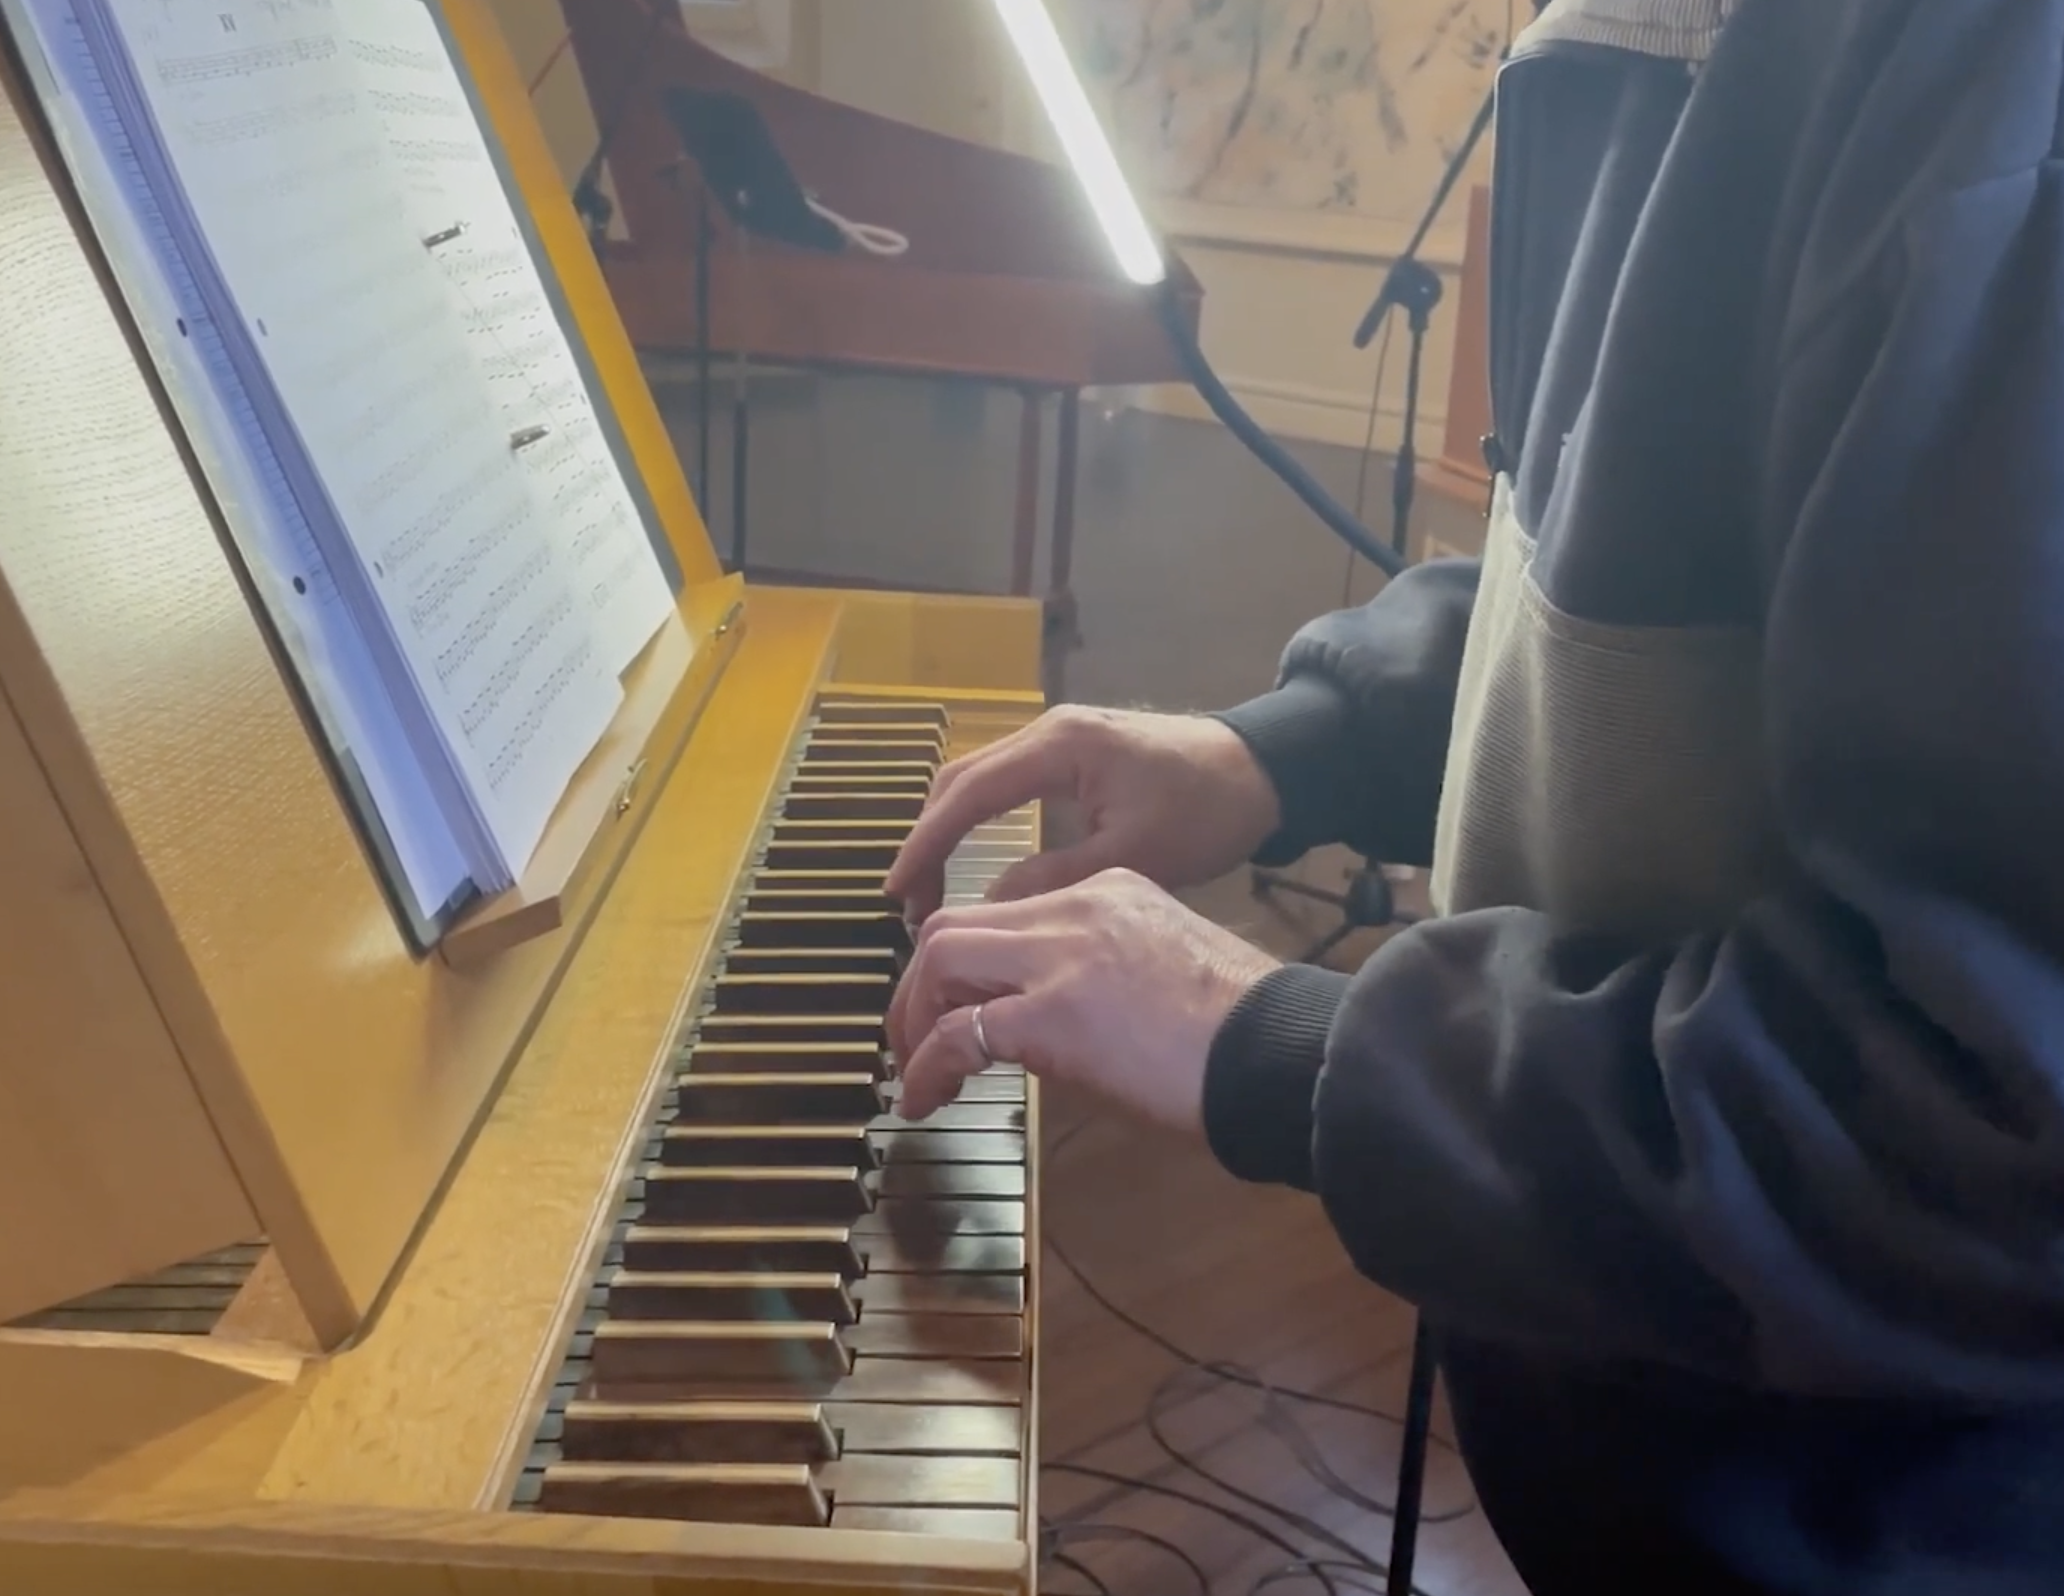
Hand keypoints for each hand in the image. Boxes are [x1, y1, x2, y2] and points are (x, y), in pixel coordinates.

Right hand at [885, 705, 1281, 923]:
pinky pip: (1005, 780)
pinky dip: (977, 817)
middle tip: (910, 902)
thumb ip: (1052, 878)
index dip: (926, 844)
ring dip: (949, 827)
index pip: (969, 794)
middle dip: (929, 838)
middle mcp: (1048, 731)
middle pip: (961, 779)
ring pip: (979, 777)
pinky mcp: (1072, 750)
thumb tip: (987, 908)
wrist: (1262, 771)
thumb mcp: (1132, 856)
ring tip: (933, 889)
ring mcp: (1059, 736)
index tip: (897, 892)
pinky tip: (972, 858)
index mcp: (1059, 748)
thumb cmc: (1205, 813)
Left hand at [886, 868, 1280, 1129]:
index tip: (963, 1009)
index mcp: (1111, 888)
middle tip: (914, 1038)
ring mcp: (1059, 956)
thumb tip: (1066, 1023)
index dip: (971, 965)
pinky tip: (926, 1100)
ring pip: (941, 959)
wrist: (1279, 1049)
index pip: (1010, 912)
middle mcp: (1077, 907)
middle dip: (921, 985)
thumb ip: (1110, 972)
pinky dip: (928, 1066)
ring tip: (912, 1071)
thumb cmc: (1247, 1028)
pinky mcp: (1050, 1015)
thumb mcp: (1168, 971)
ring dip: (913, 1018)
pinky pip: (957, 1034)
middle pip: (956, 925)